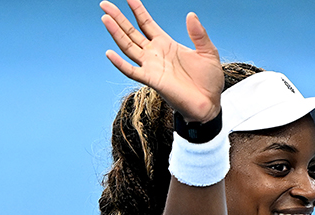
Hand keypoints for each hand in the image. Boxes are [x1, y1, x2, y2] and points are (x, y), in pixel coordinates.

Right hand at [100, 0, 223, 122]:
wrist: (209, 104)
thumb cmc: (209, 81)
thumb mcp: (208, 52)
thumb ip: (199, 34)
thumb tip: (191, 14)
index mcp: (167, 44)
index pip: (146, 23)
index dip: (137, 9)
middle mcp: (155, 54)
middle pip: (132, 32)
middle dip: (118, 17)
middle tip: (104, 3)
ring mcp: (151, 67)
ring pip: (128, 47)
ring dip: (116, 33)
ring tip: (105, 18)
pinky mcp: (152, 80)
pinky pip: (132, 71)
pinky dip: (120, 63)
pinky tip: (109, 53)